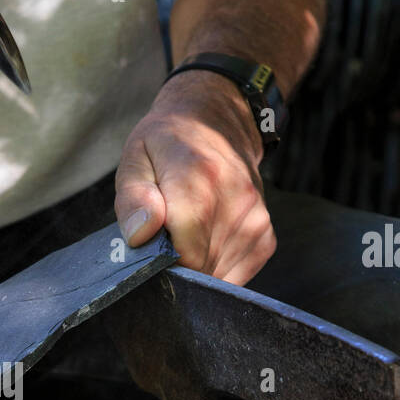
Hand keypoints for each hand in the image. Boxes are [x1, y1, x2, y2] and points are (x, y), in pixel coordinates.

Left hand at [114, 70, 275, 284]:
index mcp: (201, 178)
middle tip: (164, 235)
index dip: (161, 262)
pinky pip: (234, 275)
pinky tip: (205, 238)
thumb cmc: (167, 145)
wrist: (217, 123)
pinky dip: (214, 266)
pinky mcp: (265, 238)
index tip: (151, 245)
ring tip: (186, 230)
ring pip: (216, 276)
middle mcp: (237, 200)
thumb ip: (134, 198)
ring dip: (195, 264)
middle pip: (199, 268)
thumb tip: (140, 235)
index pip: (184, 253)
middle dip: (176, 264)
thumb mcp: (136, 159)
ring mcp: (256, 220)